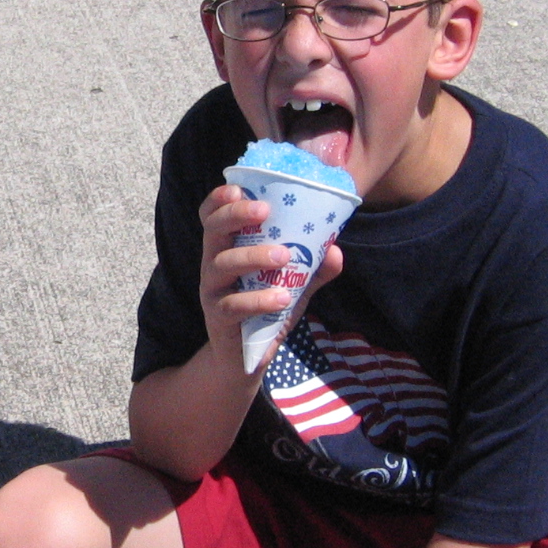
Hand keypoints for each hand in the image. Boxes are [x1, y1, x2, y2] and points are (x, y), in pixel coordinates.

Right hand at [197, 185, 345, 372]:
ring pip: (221, 264)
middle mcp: (214, 264)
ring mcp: (213, 291)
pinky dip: (258, 300)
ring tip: (284, 256)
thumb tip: (335, 249)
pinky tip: (281, 298)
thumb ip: (314, 268)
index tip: (239, 187)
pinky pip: (233, 305)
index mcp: (227, 248)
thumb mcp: (294, 285)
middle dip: (234, 215)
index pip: (213, 216)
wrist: (249, 359)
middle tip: (264, 210)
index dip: (220, 199)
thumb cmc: (266, 310)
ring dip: (253, 256)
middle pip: (212, 230)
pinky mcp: (218, 318)